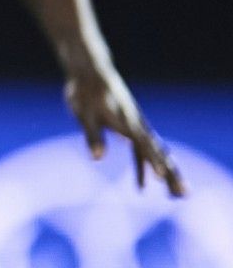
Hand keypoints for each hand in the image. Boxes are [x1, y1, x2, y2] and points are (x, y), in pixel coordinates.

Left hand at [64, 67, 183, 194]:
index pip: (143, 145)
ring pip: (153, 152)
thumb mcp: (85, 115)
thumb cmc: (85, 93)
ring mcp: (134, 125)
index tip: (161, 177)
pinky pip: (140, 149)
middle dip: (169, 174)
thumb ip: (93, 136)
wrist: (91, 72)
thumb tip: (98, 158)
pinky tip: (143, 180)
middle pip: (157, 152)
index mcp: (127, 122)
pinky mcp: (129, 125)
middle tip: (183, 194)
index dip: (152, 161)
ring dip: (162, 172)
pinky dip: (144, 164)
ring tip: (172, 193)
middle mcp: (136, 125)